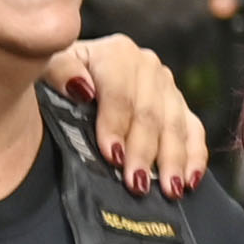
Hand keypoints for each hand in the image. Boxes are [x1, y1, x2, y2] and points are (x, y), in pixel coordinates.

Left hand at [49, 33, 208, 199]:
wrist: (75, 72)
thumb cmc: (59, 77)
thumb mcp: (48, 65)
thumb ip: (60, 71)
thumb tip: (81, 89)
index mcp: (117, 53)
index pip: (120, 94)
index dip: (115, 125)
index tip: (111, 156)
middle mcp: (147, 66)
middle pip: (149, 113)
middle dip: (143, 152)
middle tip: (137, 184)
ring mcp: (167, 85)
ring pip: (174, 126)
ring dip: (172, 160)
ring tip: (168, 190)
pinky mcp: (179, 104)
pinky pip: (194, 130)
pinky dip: (194, 157)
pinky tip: (190, 180)